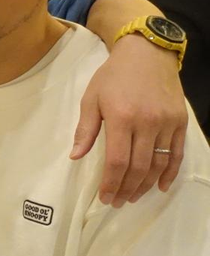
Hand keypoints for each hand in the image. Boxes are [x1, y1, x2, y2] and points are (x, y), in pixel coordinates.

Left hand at [72, 35, 187, 205]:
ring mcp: (167, 123)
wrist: (146, 54)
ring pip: (158, 164)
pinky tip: (160, 186)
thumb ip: (85, 130)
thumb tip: (75, 156)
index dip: (111, 183)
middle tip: (117, 202)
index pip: (118, 161)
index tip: (105, 197)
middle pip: (139, 167)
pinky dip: (170, 172)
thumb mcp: (91, 98)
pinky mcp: (180, 122)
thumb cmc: (113, 76)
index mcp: (121, 117)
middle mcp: (147, 123)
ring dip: (146, 185)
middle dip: (127, 189)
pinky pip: (177, 153)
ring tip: (133, 196)